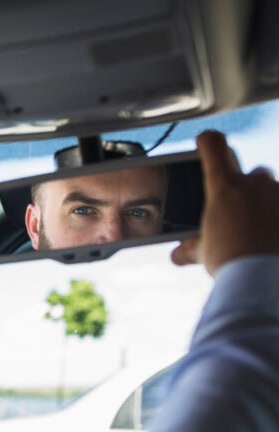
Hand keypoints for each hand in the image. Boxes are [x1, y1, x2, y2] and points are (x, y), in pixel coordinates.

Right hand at [172, 130, 278, 274]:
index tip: (205, 142)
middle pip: (251, 172)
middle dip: (247, 188)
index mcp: (224, 186)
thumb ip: (190, 248)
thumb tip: (177, 255)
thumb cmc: (229, 261)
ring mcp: (278, 193)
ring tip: (260, 230)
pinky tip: (272, 235)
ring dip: (266, 204)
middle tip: (240, 212)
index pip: (214, 144)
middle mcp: (254, 182)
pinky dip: (277, 218)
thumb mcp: (203, 253)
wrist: (261, 276)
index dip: (208, 141)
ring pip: (272, 190)